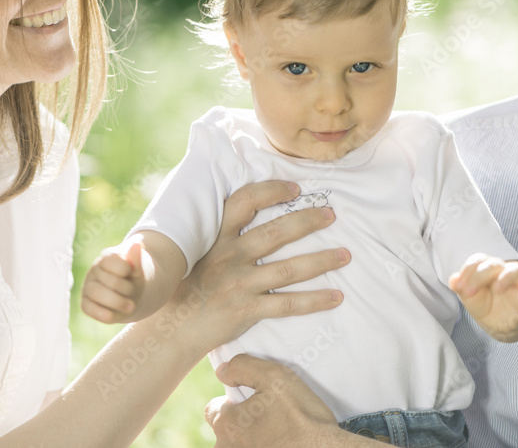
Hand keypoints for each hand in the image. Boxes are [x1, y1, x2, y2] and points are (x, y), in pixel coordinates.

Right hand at [81, 240, 146, 323]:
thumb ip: (137, 259)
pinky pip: (88, 308)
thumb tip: (138, 243)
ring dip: (117, 302)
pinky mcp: (85, 303)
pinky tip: (112, 317)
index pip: (112, 260)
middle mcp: (94, 271)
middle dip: (125, 288)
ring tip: (131, 306)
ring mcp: (88, 287)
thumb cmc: (133, 281)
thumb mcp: (138, 271)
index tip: (131, 272)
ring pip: (97, 293)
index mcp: (107, 257)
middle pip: (109, 280)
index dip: (126, 269)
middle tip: (133, 292)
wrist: (130, 298)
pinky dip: (100, 312)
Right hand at [157, 181, 351, 354]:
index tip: (295, 188)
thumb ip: (224, 232)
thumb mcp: (199, 250)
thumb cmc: (190, 285)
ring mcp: (239, 285)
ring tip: (345, 255)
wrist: (171, 328)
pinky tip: (336, 297)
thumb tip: (254, 209)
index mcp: (216, 237)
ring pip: (288, 270)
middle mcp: (229, 257)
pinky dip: (314, 300)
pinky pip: (287, 305)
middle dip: (307, 221)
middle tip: (331, 215)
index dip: (271, 191)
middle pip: (275, 233)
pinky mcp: (246, 311)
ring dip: (321, 261)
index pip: (243, 202)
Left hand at [206, 354, 366, 446]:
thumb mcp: (274, 376)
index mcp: (227, 425)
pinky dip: (264, 446)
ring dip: (253, 437)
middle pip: (226, 429)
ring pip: (239, 444)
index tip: (255, 400)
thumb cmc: (302, 415)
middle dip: (242, 421)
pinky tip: (281, 441)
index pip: (213, 408)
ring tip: (278, 430)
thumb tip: (222, 371)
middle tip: (270, 415)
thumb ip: (242, 367)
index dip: (233, 400)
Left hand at [449, 254, 517, 341]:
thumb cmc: (487, 303)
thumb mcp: (472, 297)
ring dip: (505, 278)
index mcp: (486, 268)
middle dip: (478, 277)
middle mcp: (501, 270)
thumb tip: (452, 280)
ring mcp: (517, 281)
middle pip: (492, 265)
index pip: (477, 261)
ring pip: (513, 271)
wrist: (506, 321)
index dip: (467, 271)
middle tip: (467, 291)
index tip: (458, 287)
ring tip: (497, 288)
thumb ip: (462, 288)